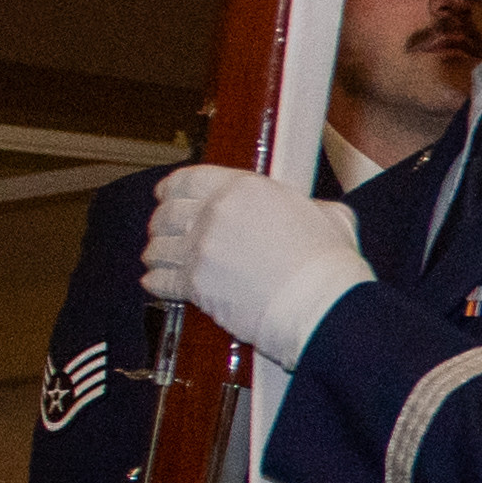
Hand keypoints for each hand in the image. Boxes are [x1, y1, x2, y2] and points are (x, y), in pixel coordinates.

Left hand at [139, 164, 367, 368]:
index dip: (172, 186)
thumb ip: (302, 207)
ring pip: (160, 247)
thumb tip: (307, 211)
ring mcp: (201, 250)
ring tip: (155, 257)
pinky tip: (153, 283)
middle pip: (169, 213)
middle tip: (161, 228)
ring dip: (155, 253)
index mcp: (243, 188)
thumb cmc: (328, 263)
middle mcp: (215, 214)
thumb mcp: (327, 213)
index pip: (191, 178)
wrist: (320, 303)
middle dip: (161, 222)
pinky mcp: (195, 286)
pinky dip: (155, 283)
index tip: (165, 192)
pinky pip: (162, 282)